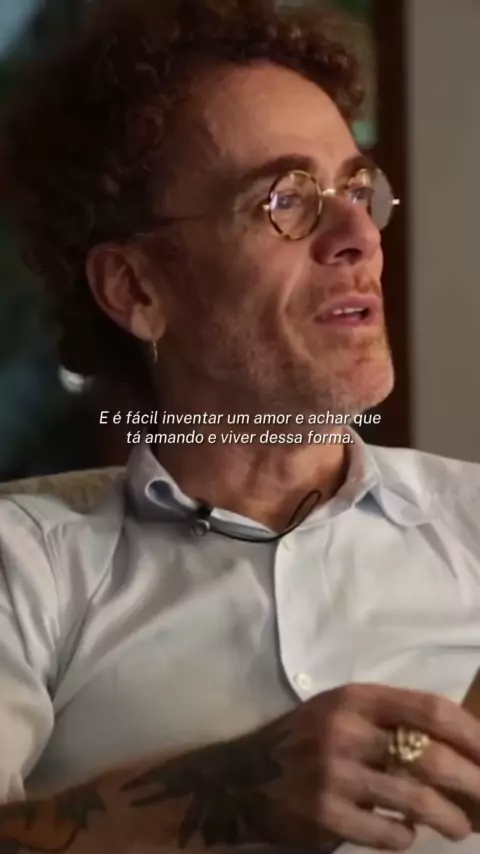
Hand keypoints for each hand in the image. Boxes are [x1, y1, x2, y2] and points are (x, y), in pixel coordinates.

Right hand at [256, 683, 479, 850]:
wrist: (244, 777)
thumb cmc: (306, 741)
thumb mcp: (344, 713)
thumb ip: (392, 720)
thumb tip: (464, 750)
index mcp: (357, 697)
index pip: (431, 708)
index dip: (473, 735)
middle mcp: (346, 728)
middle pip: (432, 756)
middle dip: (475, 785)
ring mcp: (333, 772)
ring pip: (417, 799)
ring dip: (451, 819)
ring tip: (460, 827)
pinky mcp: (324, 814)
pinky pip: (387, 832)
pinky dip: (405, 837)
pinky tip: (404, 834)